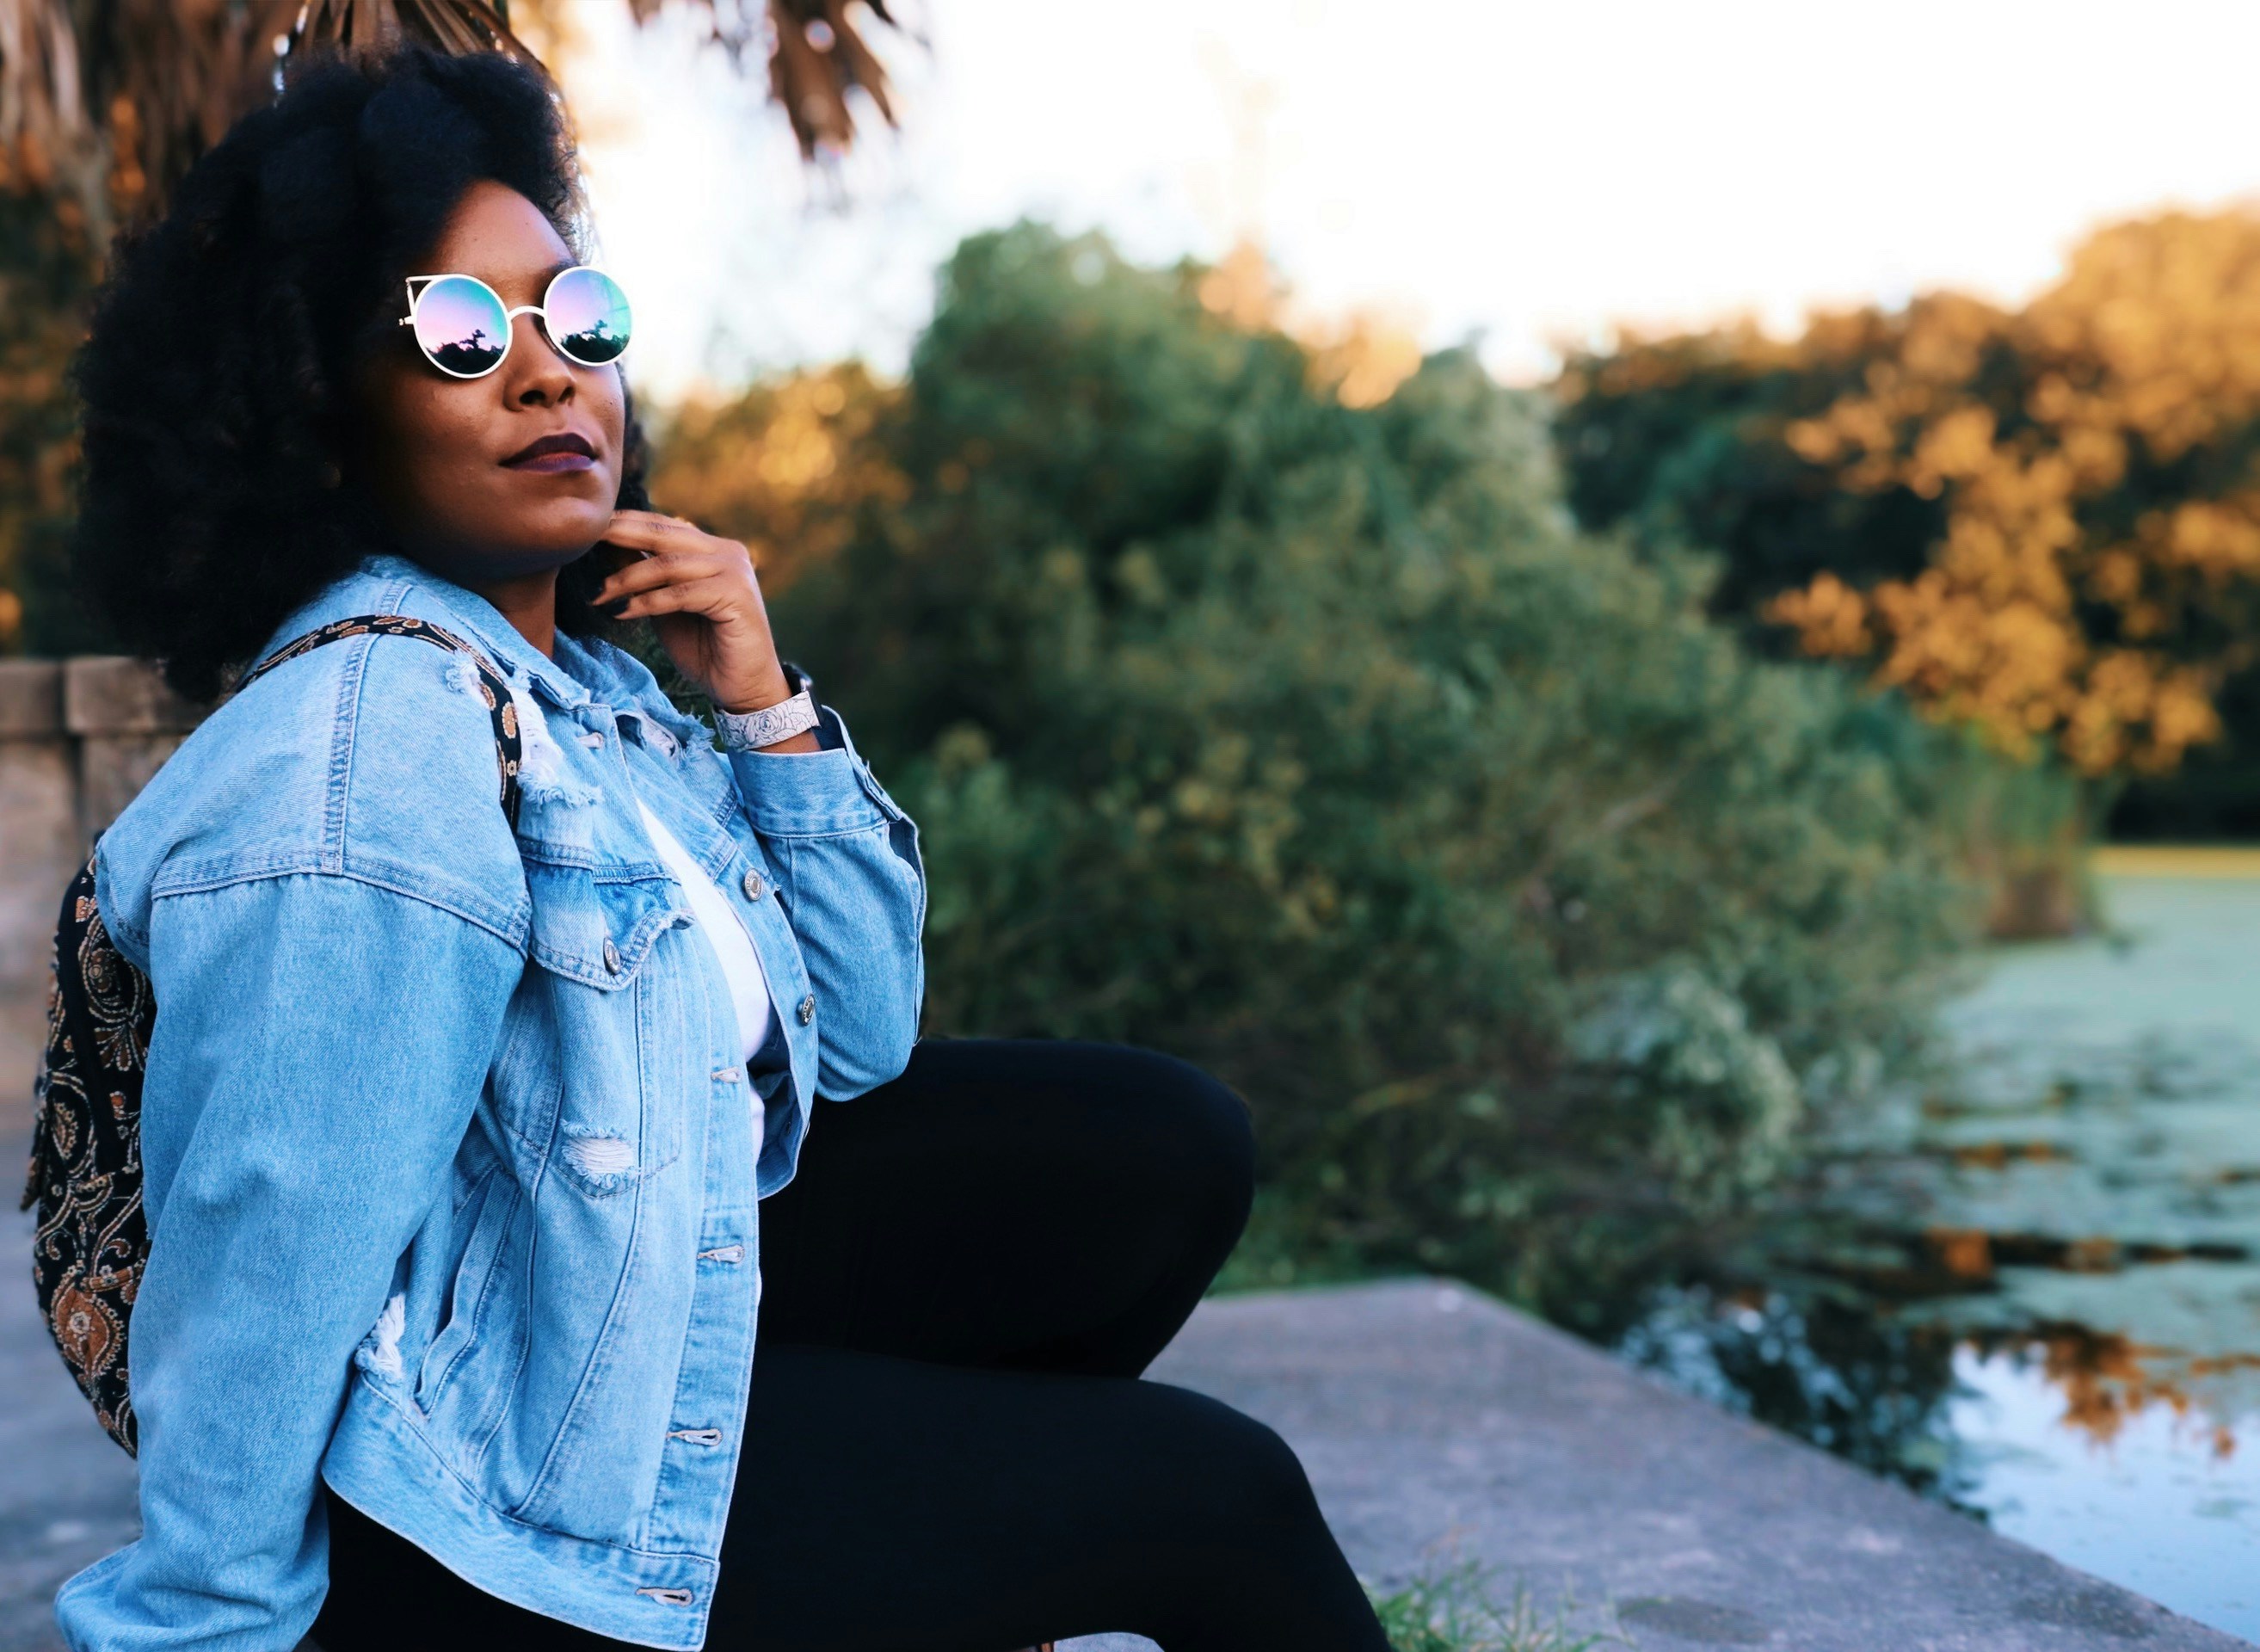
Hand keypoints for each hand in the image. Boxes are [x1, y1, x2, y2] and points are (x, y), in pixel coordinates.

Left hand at [590, 511, 790, 713]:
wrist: (744, 688)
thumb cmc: (706, 650)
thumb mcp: (667, 607)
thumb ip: (648, 578)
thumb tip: (609, 549)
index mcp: (714, 550)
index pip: (664, 526)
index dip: (626, 524)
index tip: (590, 529)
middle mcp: (728, 553)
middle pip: (664, 535)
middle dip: (620, 535)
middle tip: (586, 541)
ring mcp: (734, 571)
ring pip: (668, 564)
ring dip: (627, 579)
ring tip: (599, 595)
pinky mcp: (736, 595)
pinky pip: (680, 594)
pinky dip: (648, 603)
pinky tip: (624, 613)